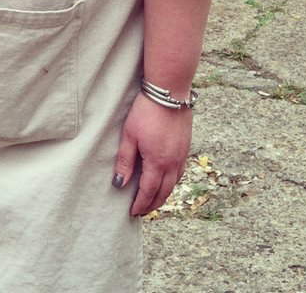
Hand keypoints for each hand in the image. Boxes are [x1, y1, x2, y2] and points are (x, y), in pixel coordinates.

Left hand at [111, 92, 191, 215]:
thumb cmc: (146, 112)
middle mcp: (172, 163)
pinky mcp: (186, 147)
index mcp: (157, 163)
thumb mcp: (129, 135)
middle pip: (163, 192)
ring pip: (174, 184)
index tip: (133, 213)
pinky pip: (180, 173)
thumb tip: (119, 184)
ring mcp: (182, 156)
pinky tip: (166, 180)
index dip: (140, 204)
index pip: (148, 191)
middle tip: (142, 212)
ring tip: (153, 200)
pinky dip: (172, 182)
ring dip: (163, 195)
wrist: (170, 93)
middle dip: (152, 204)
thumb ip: (125, 161)